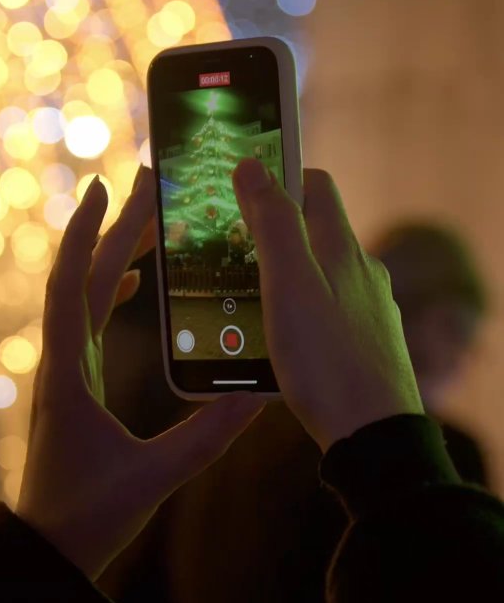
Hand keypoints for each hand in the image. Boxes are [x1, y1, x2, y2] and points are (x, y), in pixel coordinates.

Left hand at [17, 167, 263, 579]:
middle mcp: (63, 362)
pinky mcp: (77, 382)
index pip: (73, 287)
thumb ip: (206, 437)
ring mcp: (68, 370)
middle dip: (115, 228)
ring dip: (115, 253)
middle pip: (85, 278)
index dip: (88, 234)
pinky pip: (91, 319)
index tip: (106, 189)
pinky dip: (111, 287)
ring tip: (150, 221)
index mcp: (70, 374)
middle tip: (149, 186)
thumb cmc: (88, 515)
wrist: (50, 548)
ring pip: (87, 295)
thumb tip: (256, 396)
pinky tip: (135, 279)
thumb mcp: (153, 478)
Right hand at [232, 160, 422, 452]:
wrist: (372, 435)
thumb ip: (272, 223)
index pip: (316, 186)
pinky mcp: (364, 345)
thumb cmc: (327, 360)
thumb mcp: (288, 284)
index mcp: (341, 249)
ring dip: (283, 277)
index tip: (244, 186)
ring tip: (244, 298)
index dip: (280, 177)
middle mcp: (361, 273)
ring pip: (319, 276)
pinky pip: (326, 315)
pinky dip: (299, 313)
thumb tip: (253, 166)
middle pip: (315, 232)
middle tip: (230, 246)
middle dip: (273, 231)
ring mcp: (367, 310)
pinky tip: (278, 340)